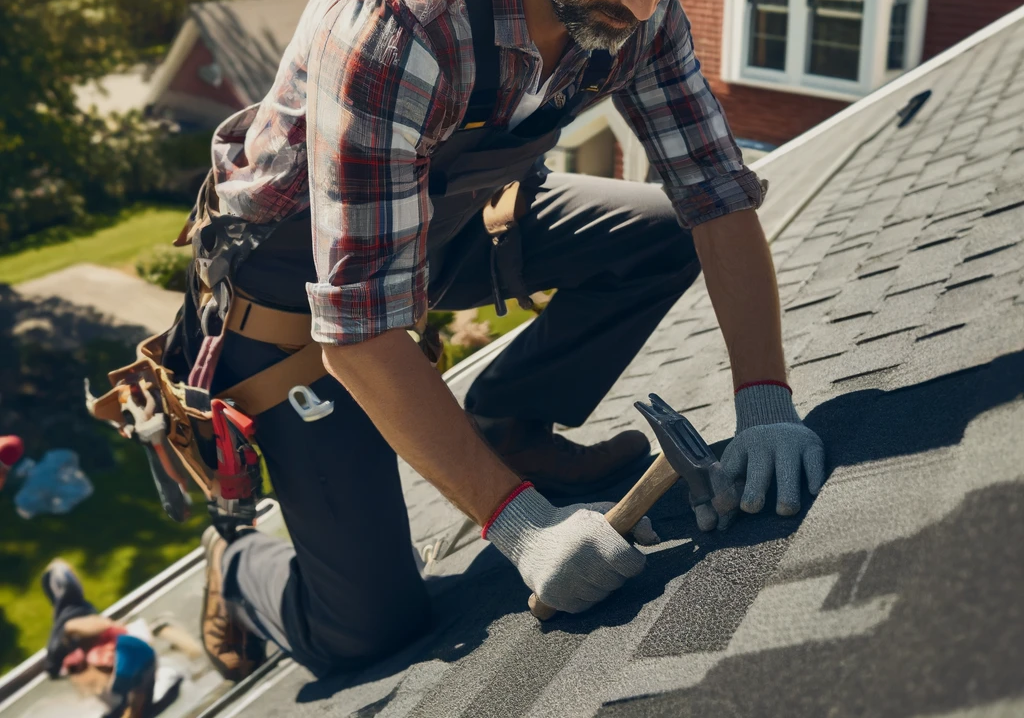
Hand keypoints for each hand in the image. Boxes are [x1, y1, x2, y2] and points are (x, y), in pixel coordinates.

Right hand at [485, 485, 648, 612]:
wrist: (529, 534)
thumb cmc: (574, 524)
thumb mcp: (602, 513)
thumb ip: (633, 522)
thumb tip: (654, 539)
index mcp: (594, 535)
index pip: (632, 563)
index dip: (632, 560)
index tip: (624, 554)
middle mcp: (578, 558)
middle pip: (617, 581)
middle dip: (614, 572)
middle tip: (599, 559)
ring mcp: (564, 579)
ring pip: (601, 596)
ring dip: (599, 585)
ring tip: (584, 567)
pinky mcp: (552, 595)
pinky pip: (583, 607)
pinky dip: (582, 597)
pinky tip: (573, 579)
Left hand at [713, 383, 824, 524]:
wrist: (782, 424)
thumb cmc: (753, 459)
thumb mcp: (736, 467)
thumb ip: (725, 495)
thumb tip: (714, 526)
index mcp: (740, 449)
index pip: (730, 474)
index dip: (726, 495)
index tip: (723, 511)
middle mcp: (764, 443)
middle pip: (758, 471)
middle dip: (754, 490)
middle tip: (751, 508)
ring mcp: (790, 443)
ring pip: (788, 470)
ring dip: (786, 492)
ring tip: (785, 511)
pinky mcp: (813, 446)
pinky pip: (814, 464)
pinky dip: (814, 478)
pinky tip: (813, 492)